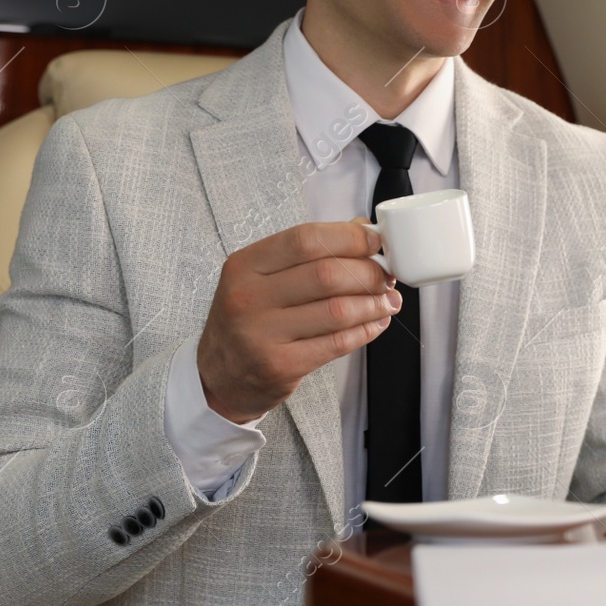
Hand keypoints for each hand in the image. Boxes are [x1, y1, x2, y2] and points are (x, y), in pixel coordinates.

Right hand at [196, 218, 399, 422]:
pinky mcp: (280, 366)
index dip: (350, 237)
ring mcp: (262, 334)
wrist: (218, 376)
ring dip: (374, 303)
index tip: (376, 241)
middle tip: (386, 276)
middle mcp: (248, 297)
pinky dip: (366, 330)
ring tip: (388, 300)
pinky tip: (376, 322)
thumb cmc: (249, 318)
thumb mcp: (262, 277)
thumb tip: (362, 228)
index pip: (306, 239)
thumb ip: (309, 251)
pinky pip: (338, 343)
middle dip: (369, 272)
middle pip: (327, 274)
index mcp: (245, 265)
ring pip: (338, 310)